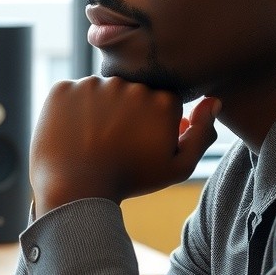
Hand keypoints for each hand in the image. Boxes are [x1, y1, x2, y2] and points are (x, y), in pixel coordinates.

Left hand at [30, 76, 220, 215]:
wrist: (77, 191)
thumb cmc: (130, 180)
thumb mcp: (177, 167)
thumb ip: (202, 134)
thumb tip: (213, 101)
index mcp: (161, 99)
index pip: (159, 101)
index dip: (150, 124)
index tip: (139, 144)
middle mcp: (130, 84)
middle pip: (130, 93)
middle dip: (124, 113)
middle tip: (113, 144)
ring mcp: (94, 84)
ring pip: (100, 92)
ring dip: (97, 110)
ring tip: (91, 141)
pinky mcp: (63, 89)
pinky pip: (70, 94)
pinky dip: (70, 110)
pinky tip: (71, 134)